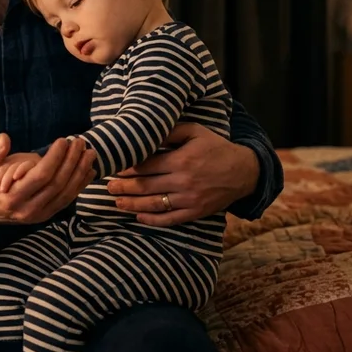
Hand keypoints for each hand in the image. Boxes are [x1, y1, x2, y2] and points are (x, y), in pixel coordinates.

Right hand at [0, 134, 94, 226]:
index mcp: (12, 198)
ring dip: (80, 173)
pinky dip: (79, 185)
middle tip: (80, 143)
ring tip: (90, 154)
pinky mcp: (45, 216)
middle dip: (72, 162)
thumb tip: (4, 139)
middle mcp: (28, 210)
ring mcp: (39, 216)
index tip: (63, 141)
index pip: (40, 177)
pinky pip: (66, 200)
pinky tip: (89, 171)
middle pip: (57, 185)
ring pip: (66, 194)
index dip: (55, 158)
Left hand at [106, 123, 257, 226]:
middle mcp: (183, 181)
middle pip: (145, 186)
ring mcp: (189, 199)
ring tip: (117, 202)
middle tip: (107, 187)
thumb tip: (146, 132)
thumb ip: (170, 131)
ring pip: (154, 204)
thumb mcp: (195, 131)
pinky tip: (139, 217)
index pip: (146, 165)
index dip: (127, 168)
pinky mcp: (195, 212)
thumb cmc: (216, 147)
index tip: (114, 168)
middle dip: (123, 187)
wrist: (244, 171)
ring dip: (132, 204)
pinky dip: (153, 219)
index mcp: (181, 160)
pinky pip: (170, 219)